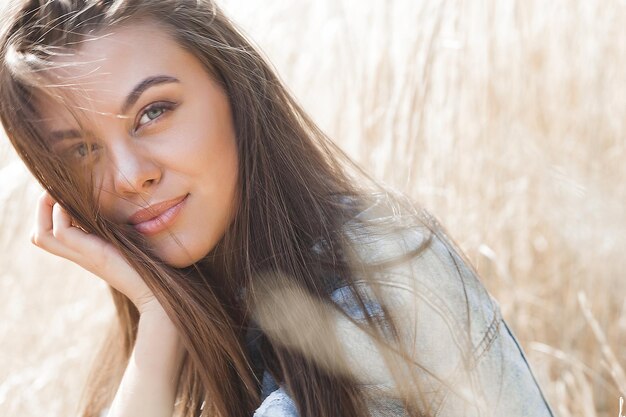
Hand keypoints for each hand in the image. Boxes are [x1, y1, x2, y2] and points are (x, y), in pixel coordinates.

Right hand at [31, 190, 161, 314]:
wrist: (158, 292)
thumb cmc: (150, 267)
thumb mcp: (130, 241)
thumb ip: (120, 227)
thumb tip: (128, 206)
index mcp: (86, 252)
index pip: (51, 235)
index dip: (50, 213)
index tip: (63, 193)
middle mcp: (81, 255)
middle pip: (39, 236)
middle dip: (42, 209)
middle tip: (54, 190)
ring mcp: (85, 256)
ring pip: (42, 236)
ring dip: (45, 209)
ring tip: (59, 192)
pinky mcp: (95, 255)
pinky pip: (61, 232)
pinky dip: (62, 214)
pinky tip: (76, 203)